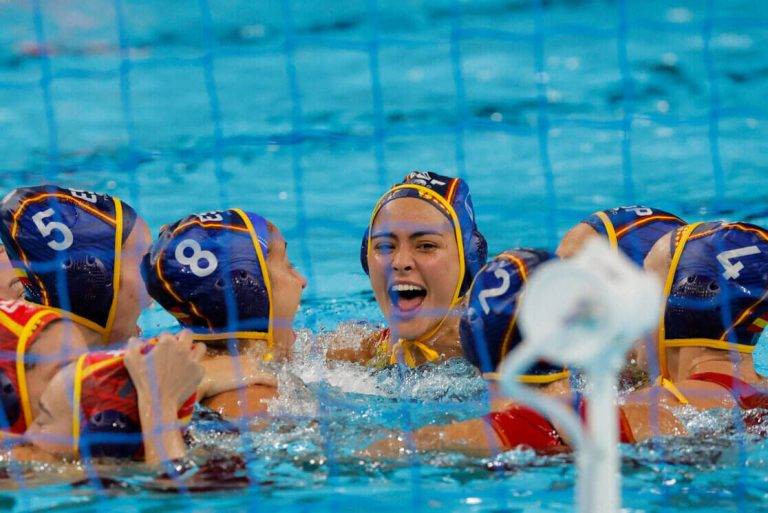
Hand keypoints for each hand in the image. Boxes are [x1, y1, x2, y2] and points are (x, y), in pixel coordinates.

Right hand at [124, 331, 204, 464]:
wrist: (159, 402)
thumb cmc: (143, 381)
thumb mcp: (131, 361)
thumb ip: (133, 345)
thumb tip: (135, 339)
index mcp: (167, 343)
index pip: (166, 334)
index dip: (162, 339)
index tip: (159, 347)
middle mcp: (182, 348)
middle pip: (187, 334)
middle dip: (182, 337)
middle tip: (177, 346)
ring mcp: (193, 360)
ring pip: (200, 347)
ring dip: (194, 348)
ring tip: (188, 355)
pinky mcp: (199, 371)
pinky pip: (200, 365)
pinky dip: (194, 368)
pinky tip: (188, 373)